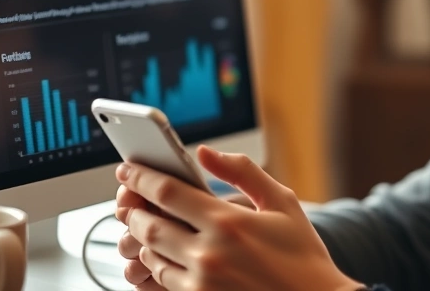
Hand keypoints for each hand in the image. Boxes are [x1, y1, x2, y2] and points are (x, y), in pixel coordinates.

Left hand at [114, 145, 361, 290]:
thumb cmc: (302, 254)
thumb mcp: (282, 201)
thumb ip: (241, 171)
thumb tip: (205, 152)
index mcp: (229, 222)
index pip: (167, 192)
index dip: (140, 177)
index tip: (128, 169)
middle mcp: (209, 254)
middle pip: (149, 226)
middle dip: (134, 209)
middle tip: (131, 199)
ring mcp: (200, 283)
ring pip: (150, 255)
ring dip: (142, 238)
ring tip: (149, 226)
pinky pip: (160, 281)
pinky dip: (154, 264)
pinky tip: (163, 254)